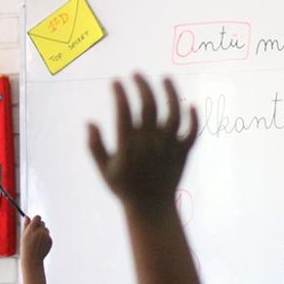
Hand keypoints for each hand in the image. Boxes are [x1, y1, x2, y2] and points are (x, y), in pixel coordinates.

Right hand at [20, 215, 52, 264]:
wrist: (32, 259)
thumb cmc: (26, 247)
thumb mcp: (24, 235)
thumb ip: (26, 225)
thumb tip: (27, 216)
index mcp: (32, 229)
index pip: (38, 217)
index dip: (36, 220)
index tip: (34, 223)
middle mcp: (40, 231)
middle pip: (43, 223)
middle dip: (39, 226)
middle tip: (34, 233)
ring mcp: (46, 236)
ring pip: (46, 229)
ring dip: (42, 232)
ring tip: (36, 240)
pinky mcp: (50, 240)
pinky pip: (48, 236)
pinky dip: (45, 239)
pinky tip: (40, 245)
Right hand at [88, 74, 197, 207]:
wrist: (152, 209)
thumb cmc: (125, 188)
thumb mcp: (104, 170)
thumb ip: (95, 147)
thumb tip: (90, 122)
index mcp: (128, 146)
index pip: (124, 112)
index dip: (120, 93)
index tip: (116, 82)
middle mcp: (150, 143)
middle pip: (149, 106)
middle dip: (142, 85)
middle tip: (136, 74)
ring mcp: (169, 147)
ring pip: (174, 113)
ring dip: (171, 92)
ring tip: (165, 78)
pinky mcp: (183, 152)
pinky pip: (192, 132)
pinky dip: (194, 118)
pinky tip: (190, 105)